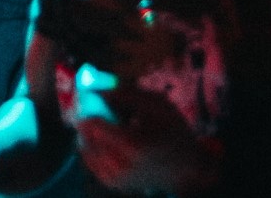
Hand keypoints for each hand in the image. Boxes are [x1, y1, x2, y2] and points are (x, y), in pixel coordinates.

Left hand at [76, 86, 218, 193]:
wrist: (186, 167)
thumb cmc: (173, 131)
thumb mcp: (156, 103)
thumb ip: (126, 93)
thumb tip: (97, 87)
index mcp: (133, 144)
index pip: (92, 124)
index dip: (86, 104)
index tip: (87, 92)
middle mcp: (121, 165)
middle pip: (85, 134)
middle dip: (85, 115)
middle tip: (92, 101)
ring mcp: (116, 178)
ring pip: (85, 146)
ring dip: (89, 130)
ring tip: (105, 120)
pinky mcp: (113, 183)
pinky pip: (89, 158)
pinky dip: (92, 143)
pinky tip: (106, 136)